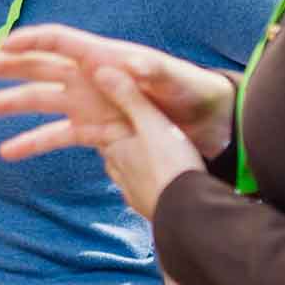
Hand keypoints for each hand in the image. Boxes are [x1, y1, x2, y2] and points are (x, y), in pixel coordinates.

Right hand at [0, 23, 236, 162]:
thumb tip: (123, 62)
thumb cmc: (196, 94)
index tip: (4, 44)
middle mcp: (90, 77)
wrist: (210, 124)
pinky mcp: (94, 130)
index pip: (61, 41)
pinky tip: (8, 152)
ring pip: (40, 100)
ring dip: (9, 104)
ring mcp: (89, 103)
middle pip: (38, 66)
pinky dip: (32, 142)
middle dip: (3, 66)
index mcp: (106, 58)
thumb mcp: (178, 81)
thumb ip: (152, 73)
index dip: (32, 40)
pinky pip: (57, 134)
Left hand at [90, 68, 204, 221]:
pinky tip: (159, 185)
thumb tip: (100, 71)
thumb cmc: (170, 165)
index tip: (99, 117)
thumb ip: (128, 98)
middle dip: (117, 145)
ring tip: (146, 160)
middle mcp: (119, 172)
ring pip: (127, 174)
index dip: (99, 122)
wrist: (188, 213)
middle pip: (113, 153)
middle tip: (126, 136)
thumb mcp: (152, 123)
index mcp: (115, 147)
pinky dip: (148, 186)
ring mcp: (133, 193)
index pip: (96, 130)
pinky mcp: (149, 209)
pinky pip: (144, 193)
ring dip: (133, 167)